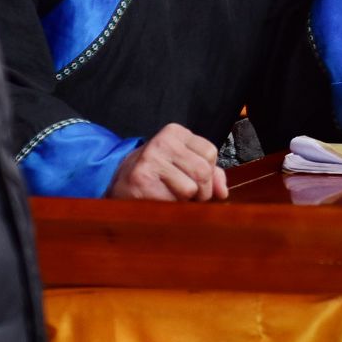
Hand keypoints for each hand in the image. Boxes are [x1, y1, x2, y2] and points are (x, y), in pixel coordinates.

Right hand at [109, 124, 227, 200]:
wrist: (119, 182)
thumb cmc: (156, 173)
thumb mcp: (182, 163)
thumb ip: (209, 173)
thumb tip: (223, 191)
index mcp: (175, 133)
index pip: (210, 152)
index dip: (209, 173)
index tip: (195, 179)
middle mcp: (162, 142)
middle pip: (203, 171)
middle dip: (202, 192)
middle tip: (188, 196)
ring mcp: (150, 160)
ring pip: (190, 189)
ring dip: (185, 202)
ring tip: (171, 197)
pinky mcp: (142, 181)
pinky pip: (172, 202)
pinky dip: (171, 208)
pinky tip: (159, 201)